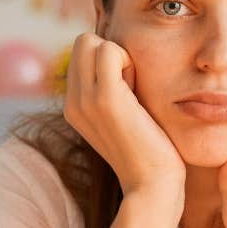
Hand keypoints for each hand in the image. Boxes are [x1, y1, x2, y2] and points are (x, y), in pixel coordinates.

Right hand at [63, 32, 185, 198]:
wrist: (153, 186)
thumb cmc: (151, 152)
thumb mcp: (125, 118)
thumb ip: (117, 91)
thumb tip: (125, 58)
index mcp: (74, 107)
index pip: (82, 54)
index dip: (109, 61)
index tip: (129, 91)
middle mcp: (73, 103)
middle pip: (82, 42)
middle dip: (110, 53)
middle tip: (132, 86)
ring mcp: (85, 100)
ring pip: (91, 41)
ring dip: (121, 57)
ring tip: (135, 93)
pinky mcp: (105, 98)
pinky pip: (109, 49)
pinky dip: (129, 61)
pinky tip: (140, 92)